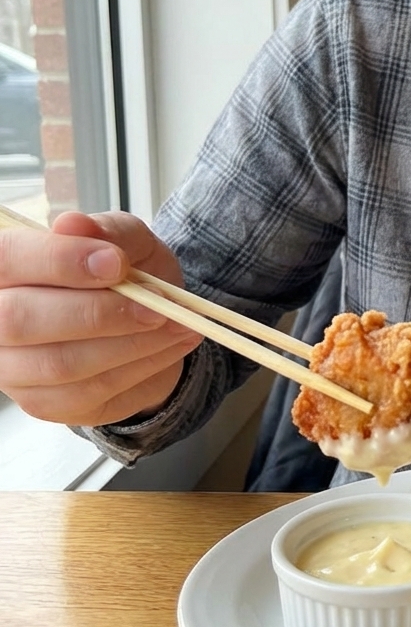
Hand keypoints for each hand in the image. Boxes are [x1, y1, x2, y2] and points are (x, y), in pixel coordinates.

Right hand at [0, 211, 203, 426]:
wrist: (148, 319)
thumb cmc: (124, 272)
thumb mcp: (128, 240)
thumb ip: (107, 231)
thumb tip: (72, 224)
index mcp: (6, 267)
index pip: (5, 259)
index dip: (57, 261)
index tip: (115, 264)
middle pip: (20, 320)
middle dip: (99, 312)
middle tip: (158, 305)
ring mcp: (13, 368)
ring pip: (62, 362)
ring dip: (131, 343)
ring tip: (177, 324)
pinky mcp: (44, 403)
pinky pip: (90, 390)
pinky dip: (141, 366)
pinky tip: (169, 345)